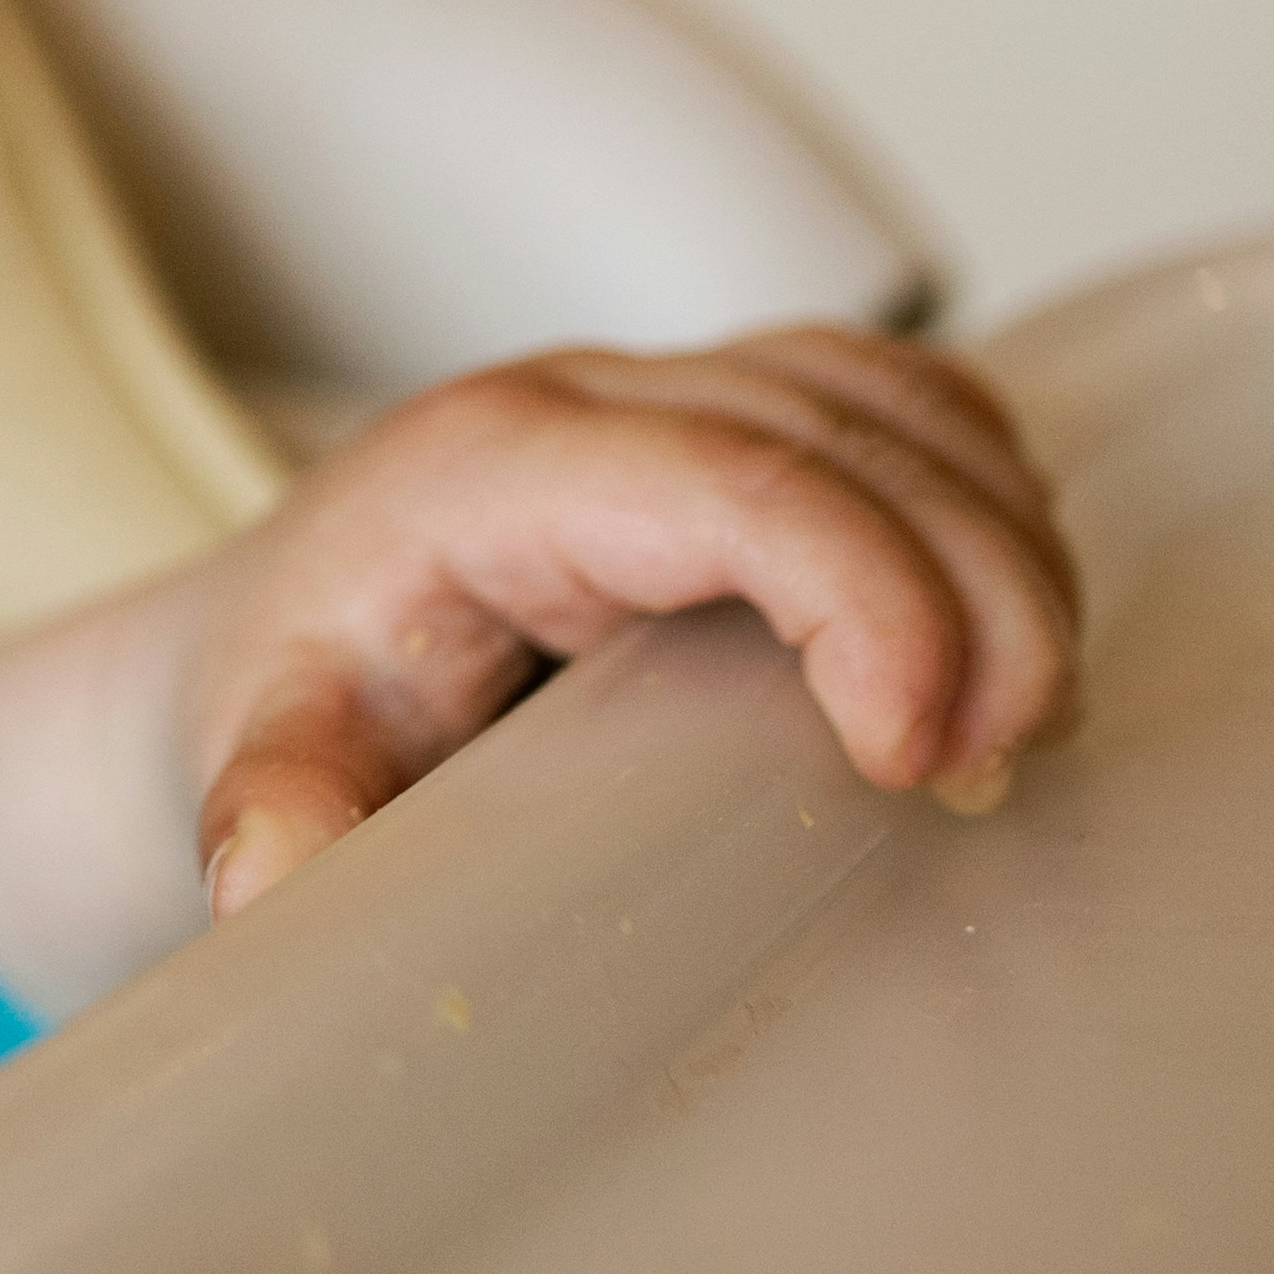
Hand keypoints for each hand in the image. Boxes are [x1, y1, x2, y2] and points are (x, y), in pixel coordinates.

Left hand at [183, 325, 1078, 916]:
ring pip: (904, 406)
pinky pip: (906, 404)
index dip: (868, 600)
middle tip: (987, 772)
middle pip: (857, 438)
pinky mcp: (732, 418)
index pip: (735, 482)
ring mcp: (673, 395)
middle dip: (973, 602)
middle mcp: (592, 403)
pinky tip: (990, 628)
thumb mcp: (265, 751)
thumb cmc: (304, 685)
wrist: (286, 624)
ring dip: (1002, 552)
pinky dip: (985, 500)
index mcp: (490, 470)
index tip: (911, 758)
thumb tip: (268, 878)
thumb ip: (274, 809)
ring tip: (1007, 721)